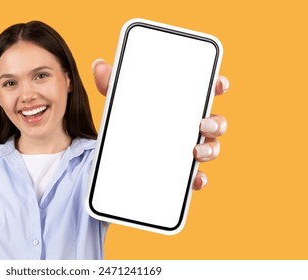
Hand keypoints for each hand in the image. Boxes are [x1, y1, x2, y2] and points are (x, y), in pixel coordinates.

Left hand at [92, 58, 229, 190]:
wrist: (122, 150)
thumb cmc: (133, 116)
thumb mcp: (121, 100)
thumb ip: (112, 83)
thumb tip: (97, 65)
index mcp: (184, 103)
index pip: (208, 90)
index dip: (218, 85)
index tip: (218, 84)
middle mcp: (194, 125)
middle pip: (217, 122)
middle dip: (216, 122)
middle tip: (202, 123)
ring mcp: (192, 147)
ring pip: (212, 148)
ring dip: (210, 150)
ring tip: (195, 151)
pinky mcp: (183, 169)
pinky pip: (197, 175)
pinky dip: (199, 178)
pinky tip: (195, 179)